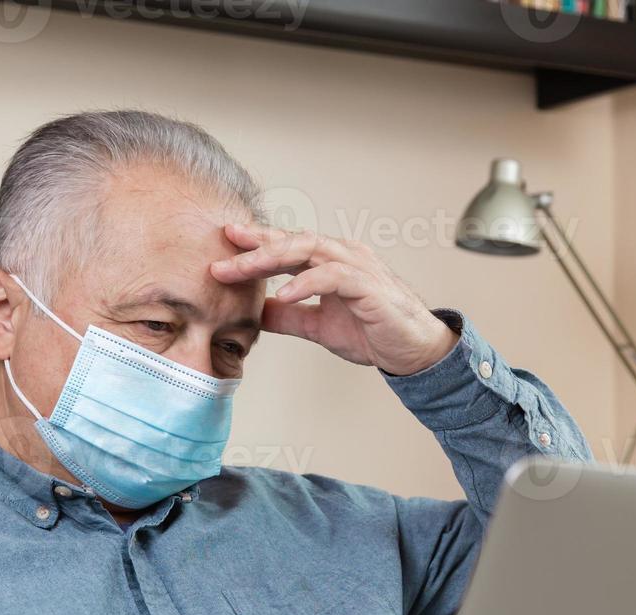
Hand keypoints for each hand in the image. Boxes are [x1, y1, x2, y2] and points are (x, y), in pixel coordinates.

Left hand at [210, 224, 457, 376]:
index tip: (224, 244)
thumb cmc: (372, 332)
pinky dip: (306, 281)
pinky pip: (333, 276)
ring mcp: (357, 267)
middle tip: (223, 252)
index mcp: (330, 261)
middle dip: (256, 246)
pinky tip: (285, 292)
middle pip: (293, 241)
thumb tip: (255, 313)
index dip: (256, 243)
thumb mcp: (317, 326)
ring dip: (273, 258)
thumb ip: (288, 316)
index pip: (287, 246)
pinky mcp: (369, 286)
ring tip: (243, 269)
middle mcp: (342, 256)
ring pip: (309, 250)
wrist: (412, 351)